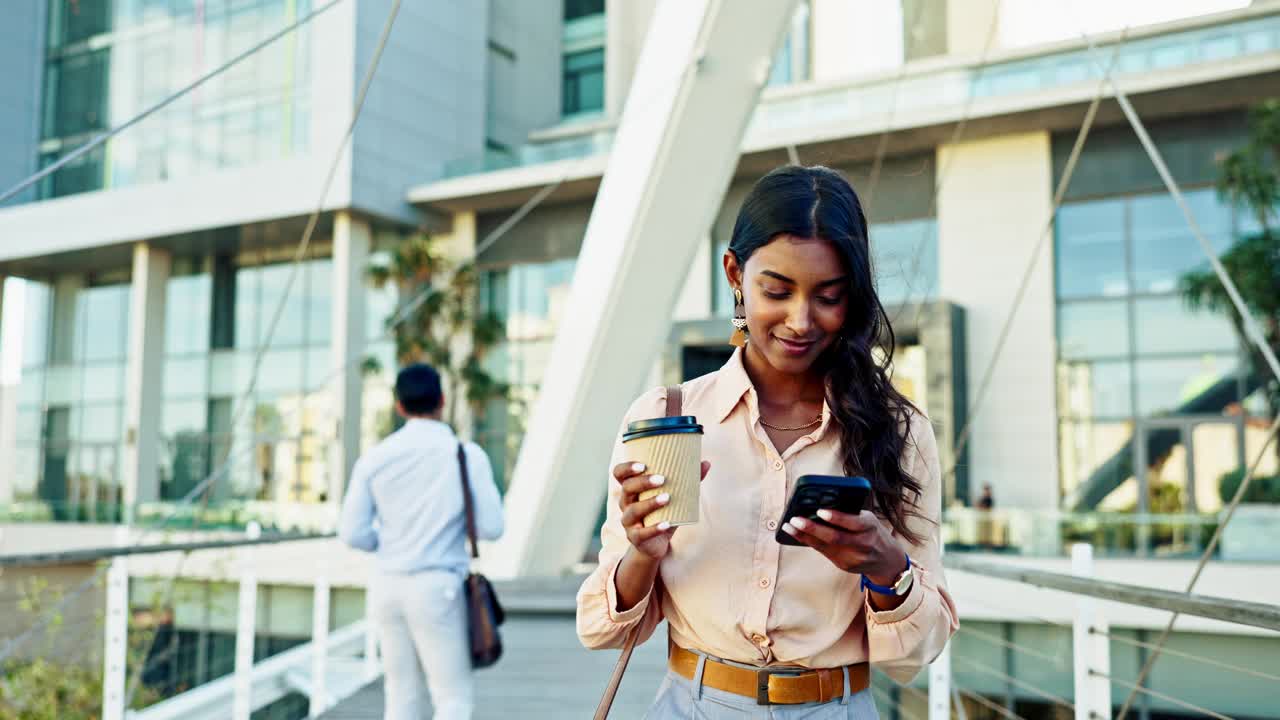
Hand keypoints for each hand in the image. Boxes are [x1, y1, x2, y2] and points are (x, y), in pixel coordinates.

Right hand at [613, 460, 711, 560]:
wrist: (655, 544)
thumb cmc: (663, 513)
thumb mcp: (674, 497)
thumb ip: (688, 480)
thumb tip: (706, 463)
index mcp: (631, 489)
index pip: (619, 473)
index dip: (627, 468)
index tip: (643, 465)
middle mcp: (625, 503)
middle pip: (627, 488)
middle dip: (643, 482)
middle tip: (662, 479)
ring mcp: (628, 522)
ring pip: (633, 510)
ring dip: (650, 503)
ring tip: (667, 498)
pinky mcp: (635, 538)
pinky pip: (642, 533)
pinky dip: (654, 528)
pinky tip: (667, 523)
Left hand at [780, 509, 906, 584]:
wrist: (887, 560)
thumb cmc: (873, 531)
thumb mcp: (868, 519)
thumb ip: (849, 514)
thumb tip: (819, 504)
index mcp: (870, 527)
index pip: (853, 522)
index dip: (836, 517)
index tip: (819, 511)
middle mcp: (863, 544)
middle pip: (835, 537)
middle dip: (813, 528)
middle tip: (795, 519)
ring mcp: (854, 558)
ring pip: (826, 547)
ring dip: (804, 536)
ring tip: (789, 526)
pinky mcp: (845, 565)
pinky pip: (824, 552)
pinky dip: (809, 542)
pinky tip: (797, 535)